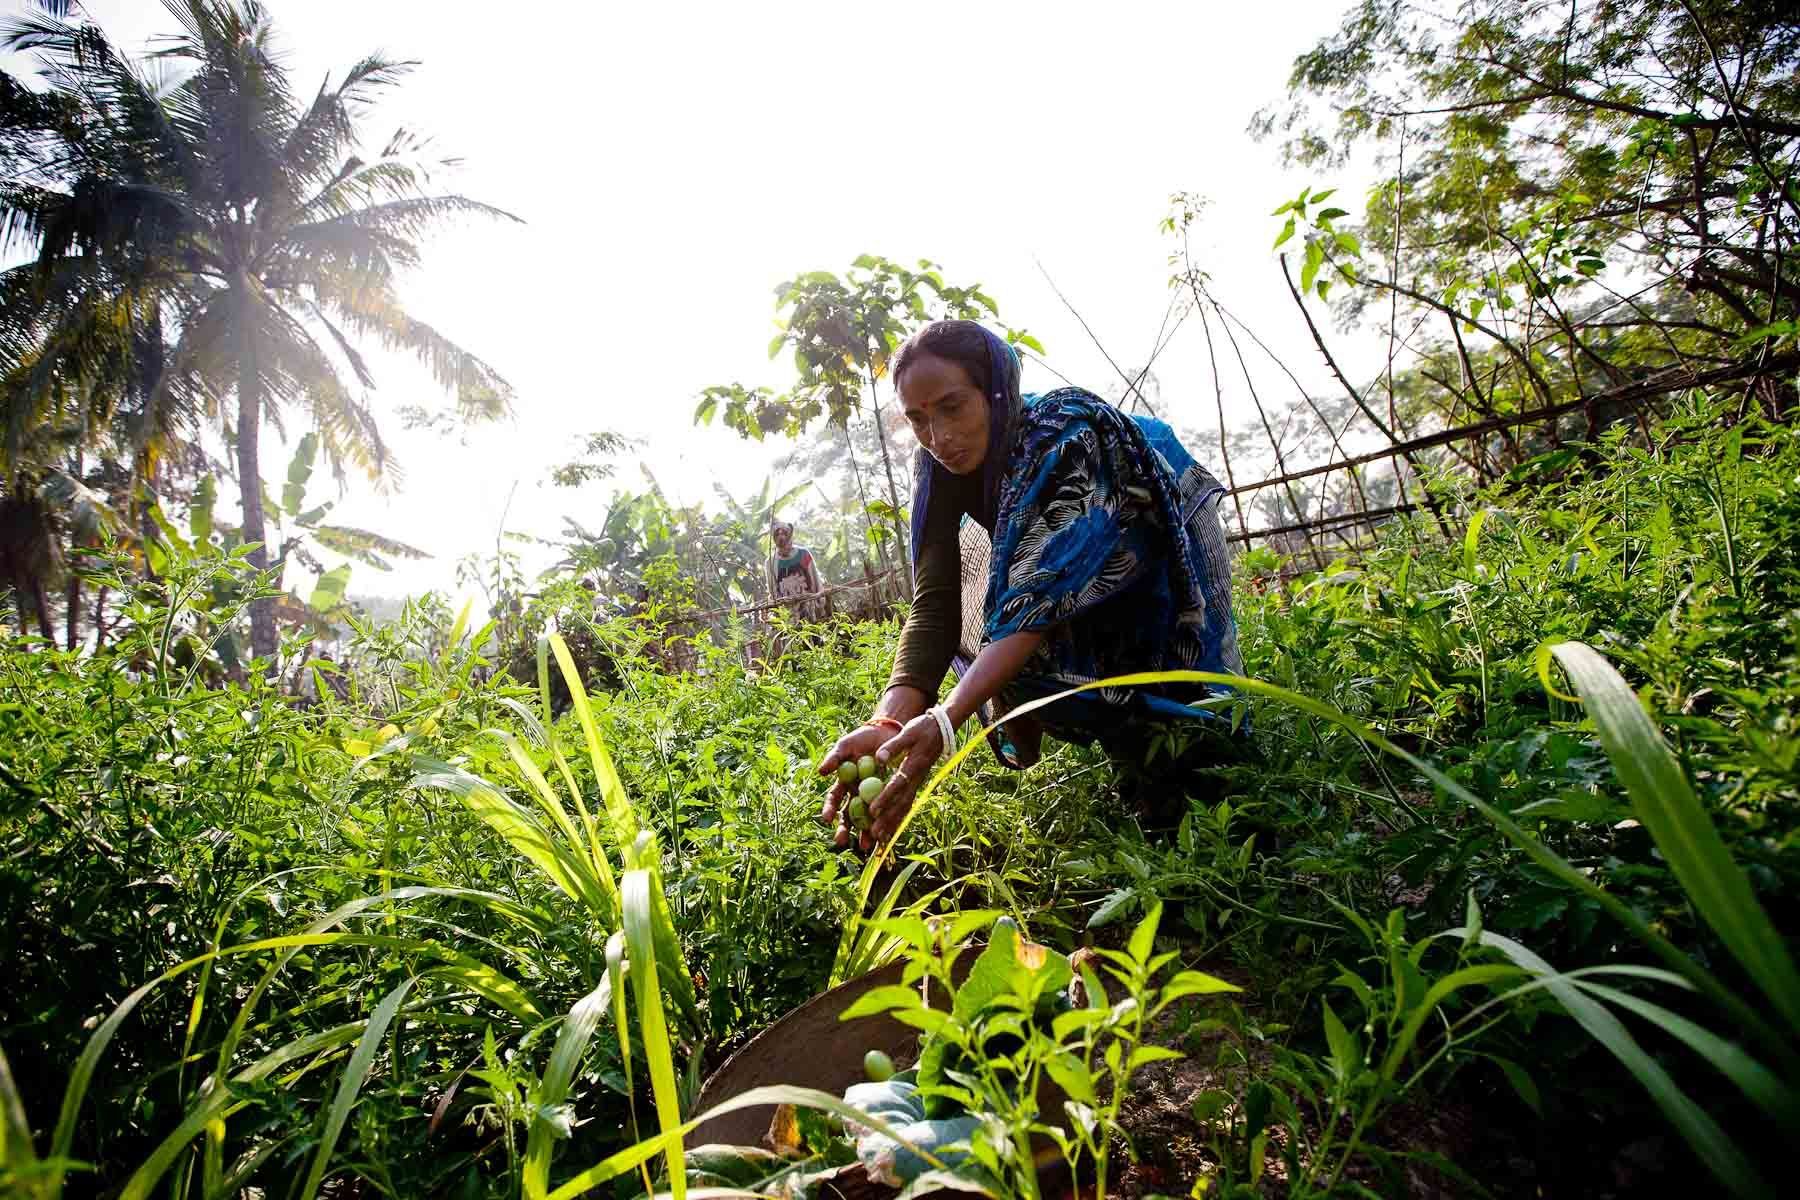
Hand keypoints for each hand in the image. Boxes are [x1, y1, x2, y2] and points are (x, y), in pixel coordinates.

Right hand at [817, 723, 889, 850]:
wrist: (886, 733)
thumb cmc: (861, 739)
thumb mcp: (846, 746)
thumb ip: (834, 758)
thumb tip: (821, 772)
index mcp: (844, 784)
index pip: (834, 800)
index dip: (830, 809)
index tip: (827, 819)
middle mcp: (857, 794)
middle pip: (849, 815)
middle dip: (845, 829)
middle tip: (842, 841)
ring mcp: (873, 797)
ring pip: (868, 819)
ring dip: (865, 833)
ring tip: (866, 846)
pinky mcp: (889, 796)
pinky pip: (888, 812)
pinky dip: (887, 824)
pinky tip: (887, 836)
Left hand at [860, 715, 946, 851]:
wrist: (942, 728)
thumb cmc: (923, 728)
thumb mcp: (909, 732)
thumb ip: (894, 746)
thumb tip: (879, 758)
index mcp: (913, 766)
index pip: (897, 785)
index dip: (884, 798)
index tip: (872, 810)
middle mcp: (916, 778)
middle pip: (901, 802)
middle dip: (887, 819)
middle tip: (874, 834)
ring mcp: (918, 783)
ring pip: (905, 807)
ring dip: (893, 823)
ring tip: (881, 839)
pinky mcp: (917, 784)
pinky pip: (908, 804)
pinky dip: (900, 818)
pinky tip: (893, 829)